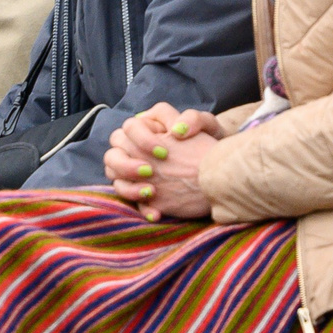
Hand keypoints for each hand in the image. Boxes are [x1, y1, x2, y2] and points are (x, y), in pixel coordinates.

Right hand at [102, 104, 221, 221]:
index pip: (130, 128)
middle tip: (149, 171)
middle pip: (113, 154)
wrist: (219, 170)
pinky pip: (132, 202)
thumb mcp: (208, 126)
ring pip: (115, 178)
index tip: (164, 152)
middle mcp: (136, 150)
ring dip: (128, 187)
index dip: (142, 139)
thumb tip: (177, 129)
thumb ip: (193, 119)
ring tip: (151, 192)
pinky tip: (157, 214)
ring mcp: (137, 173)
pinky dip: (143, 208)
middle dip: (126, 164)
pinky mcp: (144, 193)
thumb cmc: (210, 143)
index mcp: (148, 129)